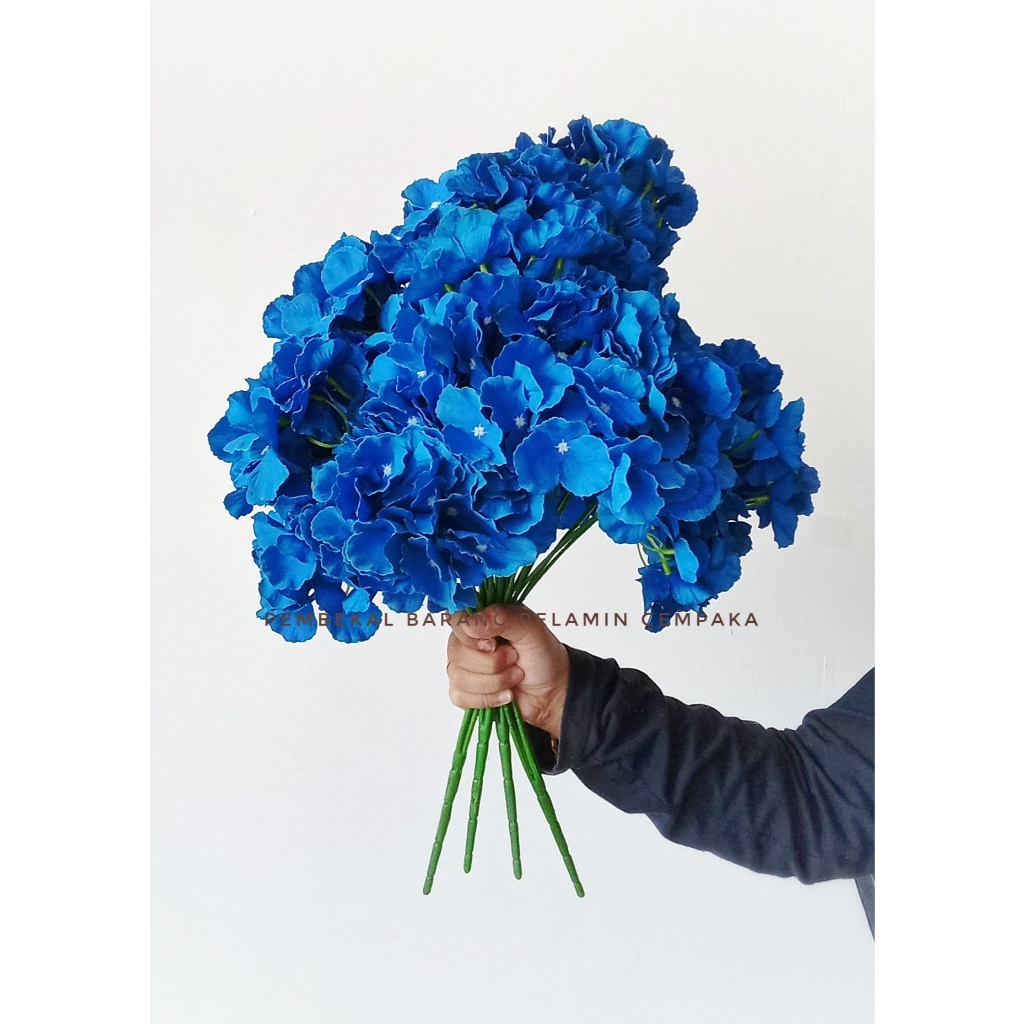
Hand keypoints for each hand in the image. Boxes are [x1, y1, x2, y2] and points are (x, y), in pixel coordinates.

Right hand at [447, 604, 569, 738]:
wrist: (553, 690)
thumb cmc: (543, 655)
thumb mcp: (530, 627)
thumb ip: (501, 618)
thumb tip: (468, 624)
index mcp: (482, 620)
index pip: (457, 622)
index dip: (472, 637)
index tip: (494, 644)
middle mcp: (469, 642)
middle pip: (456, 652)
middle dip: (491, 663)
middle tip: (515, 660)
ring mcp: (464, 668)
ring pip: (458, 677)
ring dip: (494, 682)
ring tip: (515, 677)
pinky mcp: (466, 692)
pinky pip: (460, 697)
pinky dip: (487, 699)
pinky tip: (506, 695)